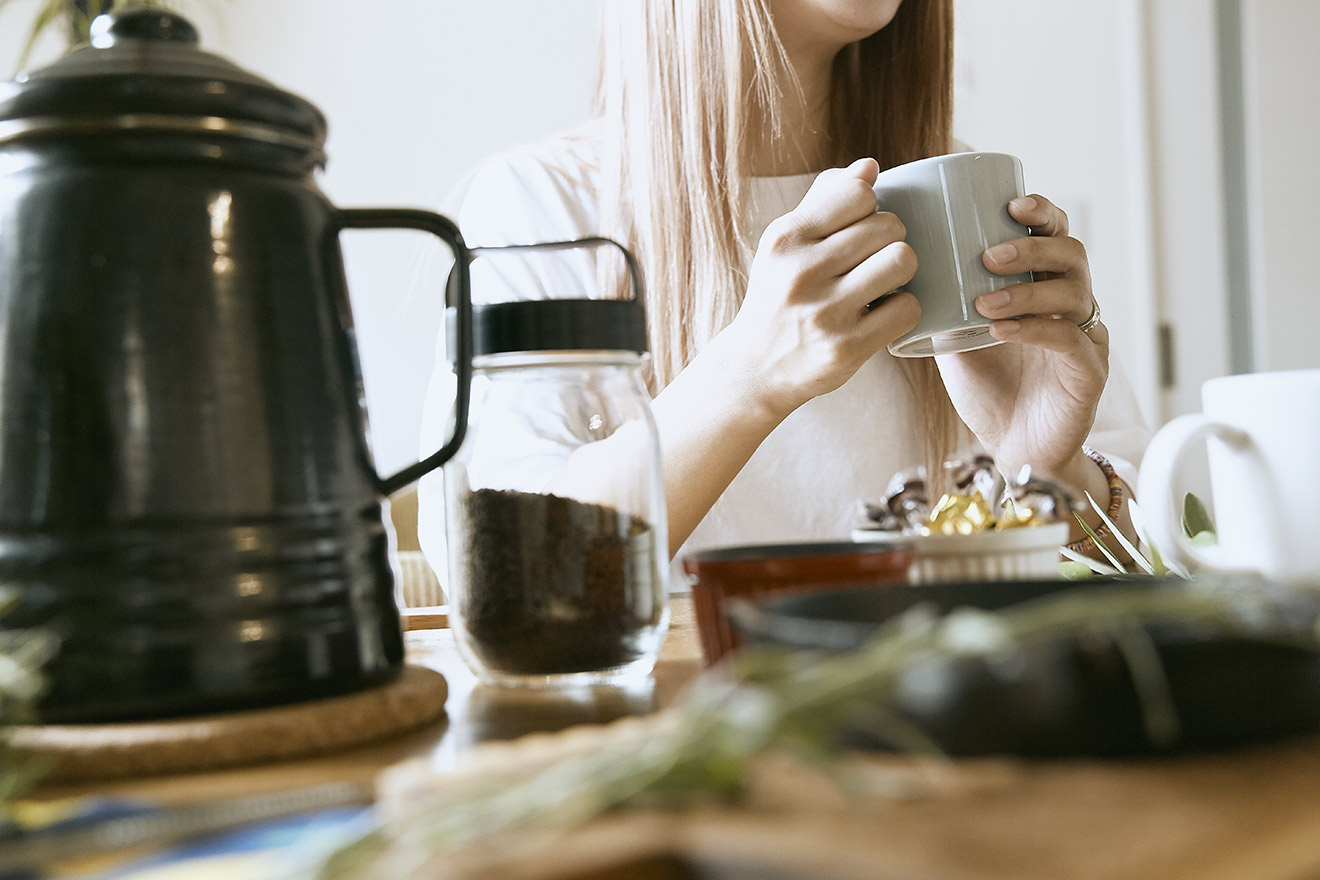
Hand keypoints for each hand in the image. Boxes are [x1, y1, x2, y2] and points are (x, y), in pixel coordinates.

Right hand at [716, 157, 920, 419]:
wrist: (755, 368)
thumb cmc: (778, 298)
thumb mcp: (784, 247)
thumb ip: (823, 202)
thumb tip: (869, 167)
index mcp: (785, 239)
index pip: (858, 193)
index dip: (870, 208)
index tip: (858, 229)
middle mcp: (801, 273)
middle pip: (888, 226)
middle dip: (890, 240)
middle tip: (873, 260)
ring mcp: (825, 313)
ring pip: (902, 261)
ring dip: (901, 271)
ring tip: (884, 282)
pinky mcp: (847, 348)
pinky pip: (907, 309)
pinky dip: (903, 309)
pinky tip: (883, 313)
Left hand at [935, 194, 1108, 484]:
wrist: (1011, 449)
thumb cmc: (988, 391)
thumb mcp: (956, 339)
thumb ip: (942, 304)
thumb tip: (898, 269)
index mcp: (1045, 288)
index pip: (1055, 236)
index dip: (1041, 214)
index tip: (1011, 203)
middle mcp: (1072, 306)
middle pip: (1072, 254)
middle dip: (1032, 246)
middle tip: (990, 254)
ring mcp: (1085, 337)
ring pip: (1073, 292)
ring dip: (1026, 290)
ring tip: (984, 299)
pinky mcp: (1089, 372)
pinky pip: (1069, 339)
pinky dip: (1034, 328)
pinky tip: (1000, 329)